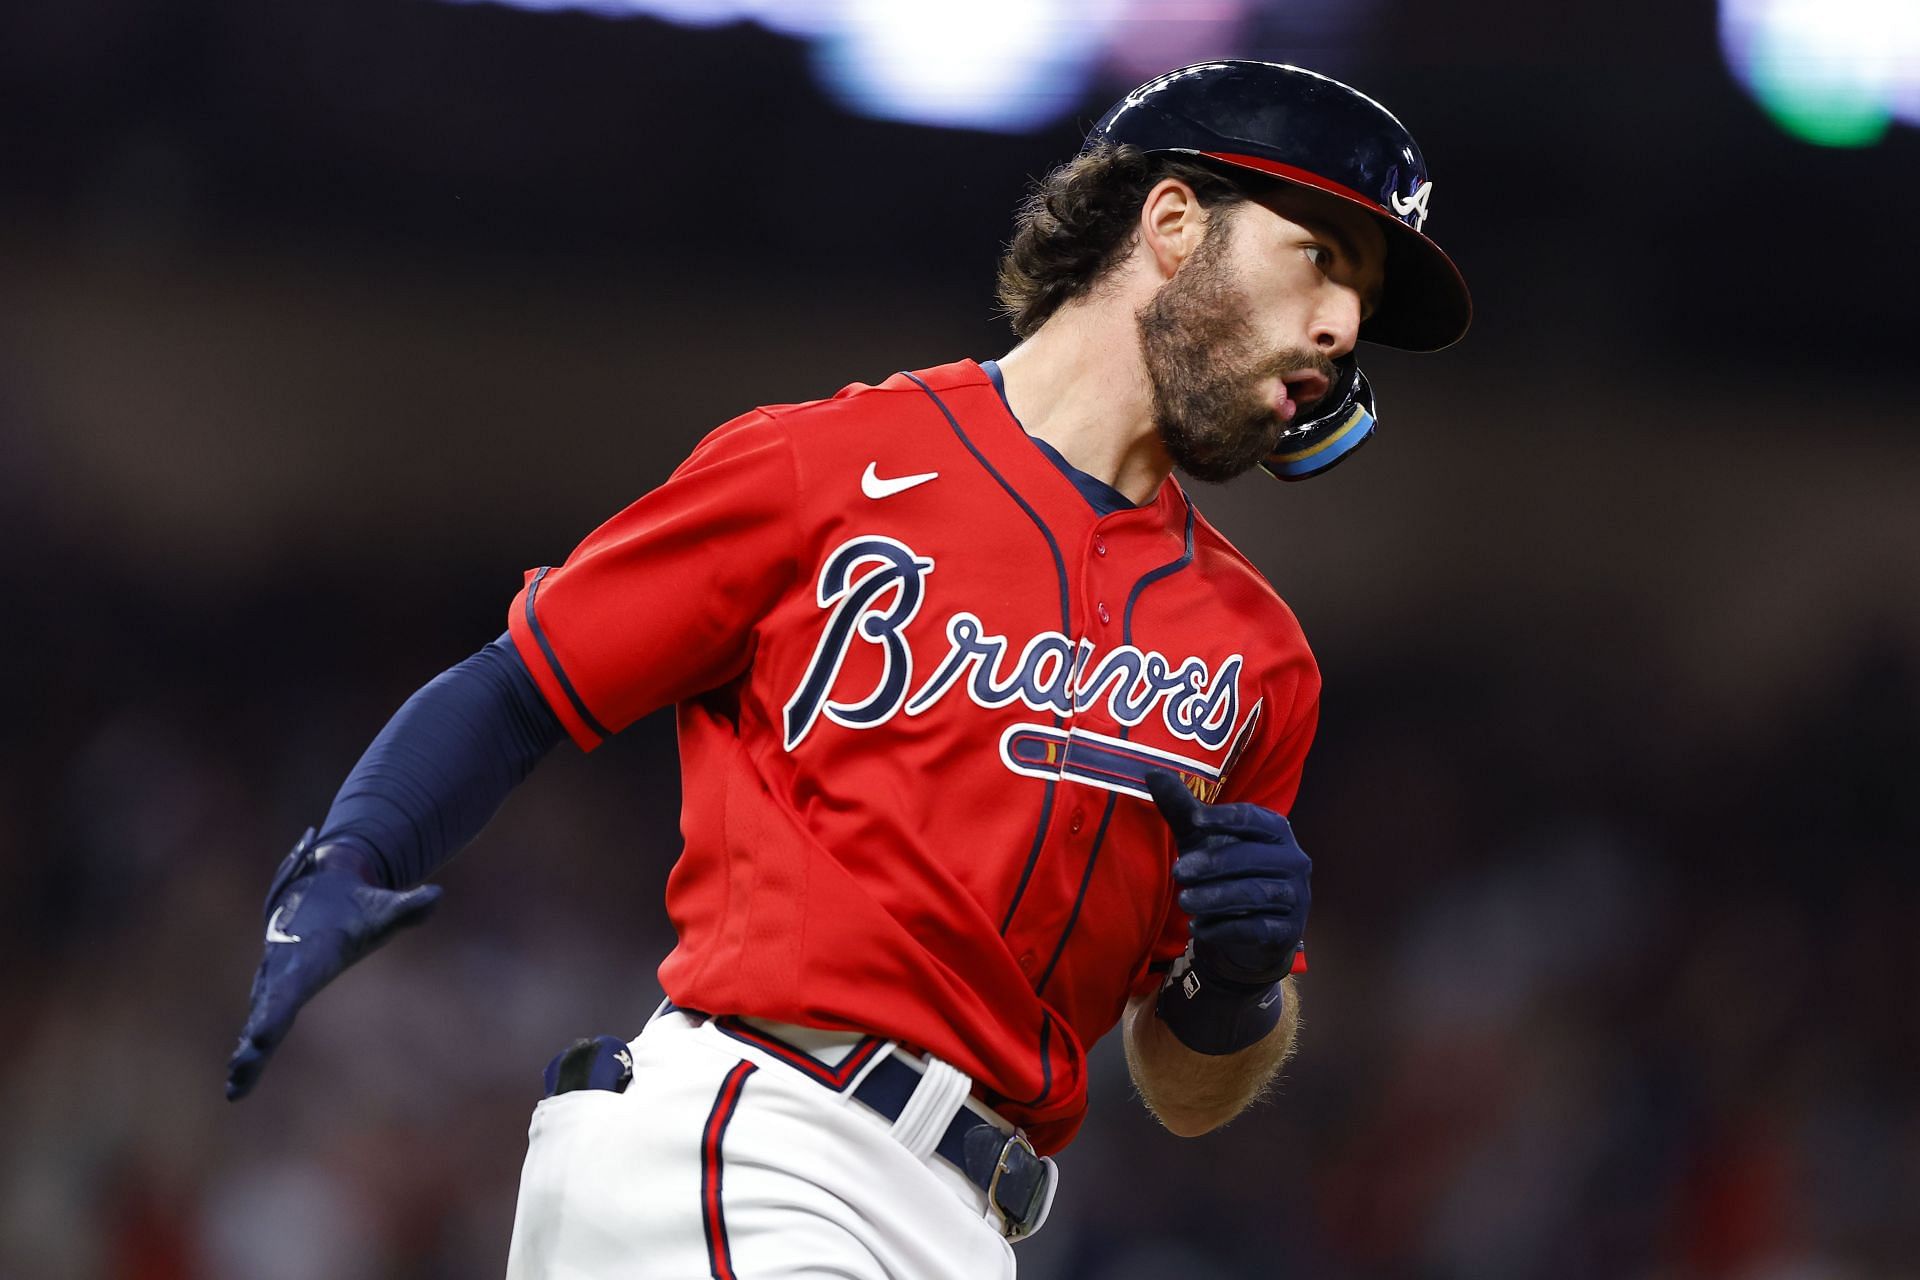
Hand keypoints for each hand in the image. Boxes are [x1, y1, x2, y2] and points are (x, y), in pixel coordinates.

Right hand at [226, 830, 441, 1099]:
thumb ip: (409, 907)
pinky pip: (261, 1023)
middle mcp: (288, 969)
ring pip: (259, 1020)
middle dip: (256, 1039)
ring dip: (248, 1054)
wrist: (318, 891)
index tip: (261, 1037)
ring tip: (236, 1086)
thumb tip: (436, 896)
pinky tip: (239, 1083)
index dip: (276, 1011)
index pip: (293, 986)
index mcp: (312, 953)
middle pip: (270, 1010)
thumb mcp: (385, 907)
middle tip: (241, 1068)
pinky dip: (249, 1050)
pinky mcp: (274, 992)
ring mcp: (277, 981)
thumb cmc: (359, 905)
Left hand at [1144, 771, 1309, 988]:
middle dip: (1212, 864)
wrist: (1250, 932)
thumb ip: (1182, 809)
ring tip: (1183, 901)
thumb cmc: (1225, 873)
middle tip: (1177, 871)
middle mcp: (1293, 860)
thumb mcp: (1201, 840)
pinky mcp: (1289, 930)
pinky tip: (1198, 928)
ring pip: (1254, 893)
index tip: (1194, 819)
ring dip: (1215, 897)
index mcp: (1276, 831)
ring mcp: (1295, 896)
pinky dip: (1224, 928)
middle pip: (1252, 858)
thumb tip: (1152, 773)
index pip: (1254, 819)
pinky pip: (1257, 928)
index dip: (1225, 818)